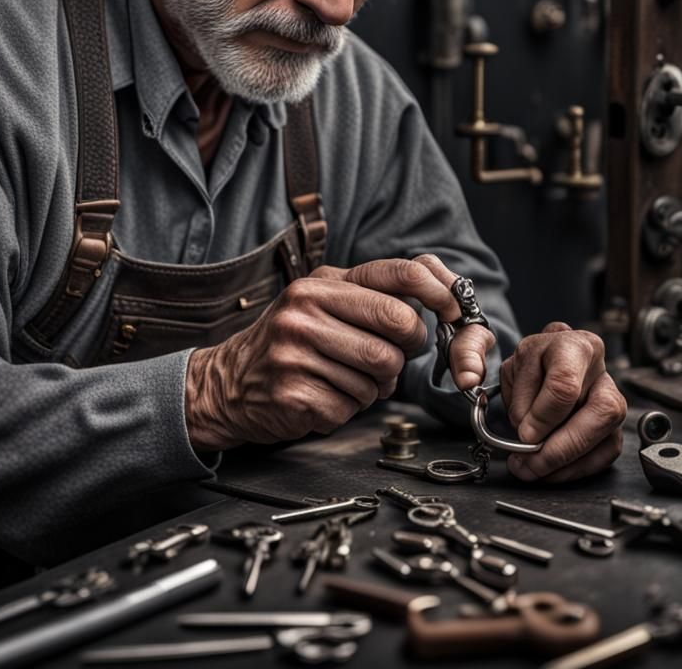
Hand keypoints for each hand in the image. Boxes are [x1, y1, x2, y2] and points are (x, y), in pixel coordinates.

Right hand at [184, 255, 483, 449]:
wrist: (228, 383)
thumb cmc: (290, 341)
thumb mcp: (322, 301)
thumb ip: (371, 293)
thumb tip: (437, 294)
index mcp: (322, 282)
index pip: (397, 274)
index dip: (437, 293)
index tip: (454, 311)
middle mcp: (306, 309)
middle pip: (398, 328)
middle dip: (406, 350)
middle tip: (392, 359)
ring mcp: (297, 351)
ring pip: (380, 373)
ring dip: (375, 386)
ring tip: (347, 379)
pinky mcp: (294, 393)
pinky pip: (353, 406)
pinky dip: (348, 408)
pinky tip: (325, 396)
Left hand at [500, 323, 626, 482]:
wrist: (547, 360)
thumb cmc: (532, 364)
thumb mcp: (514, 371)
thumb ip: (519, 400)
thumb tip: (531, 436)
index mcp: (573, 347)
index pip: (565, 385)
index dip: (543, 416)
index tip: (524, 434)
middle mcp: (601, 371)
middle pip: (600, 413)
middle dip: (563, 448)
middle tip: (531, 463)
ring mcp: (612, 395)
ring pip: (608, 437)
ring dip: (569, 463)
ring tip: (537, 469)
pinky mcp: (615, 422)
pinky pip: (607, 453)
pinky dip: (579, 468)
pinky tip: (555, 470)